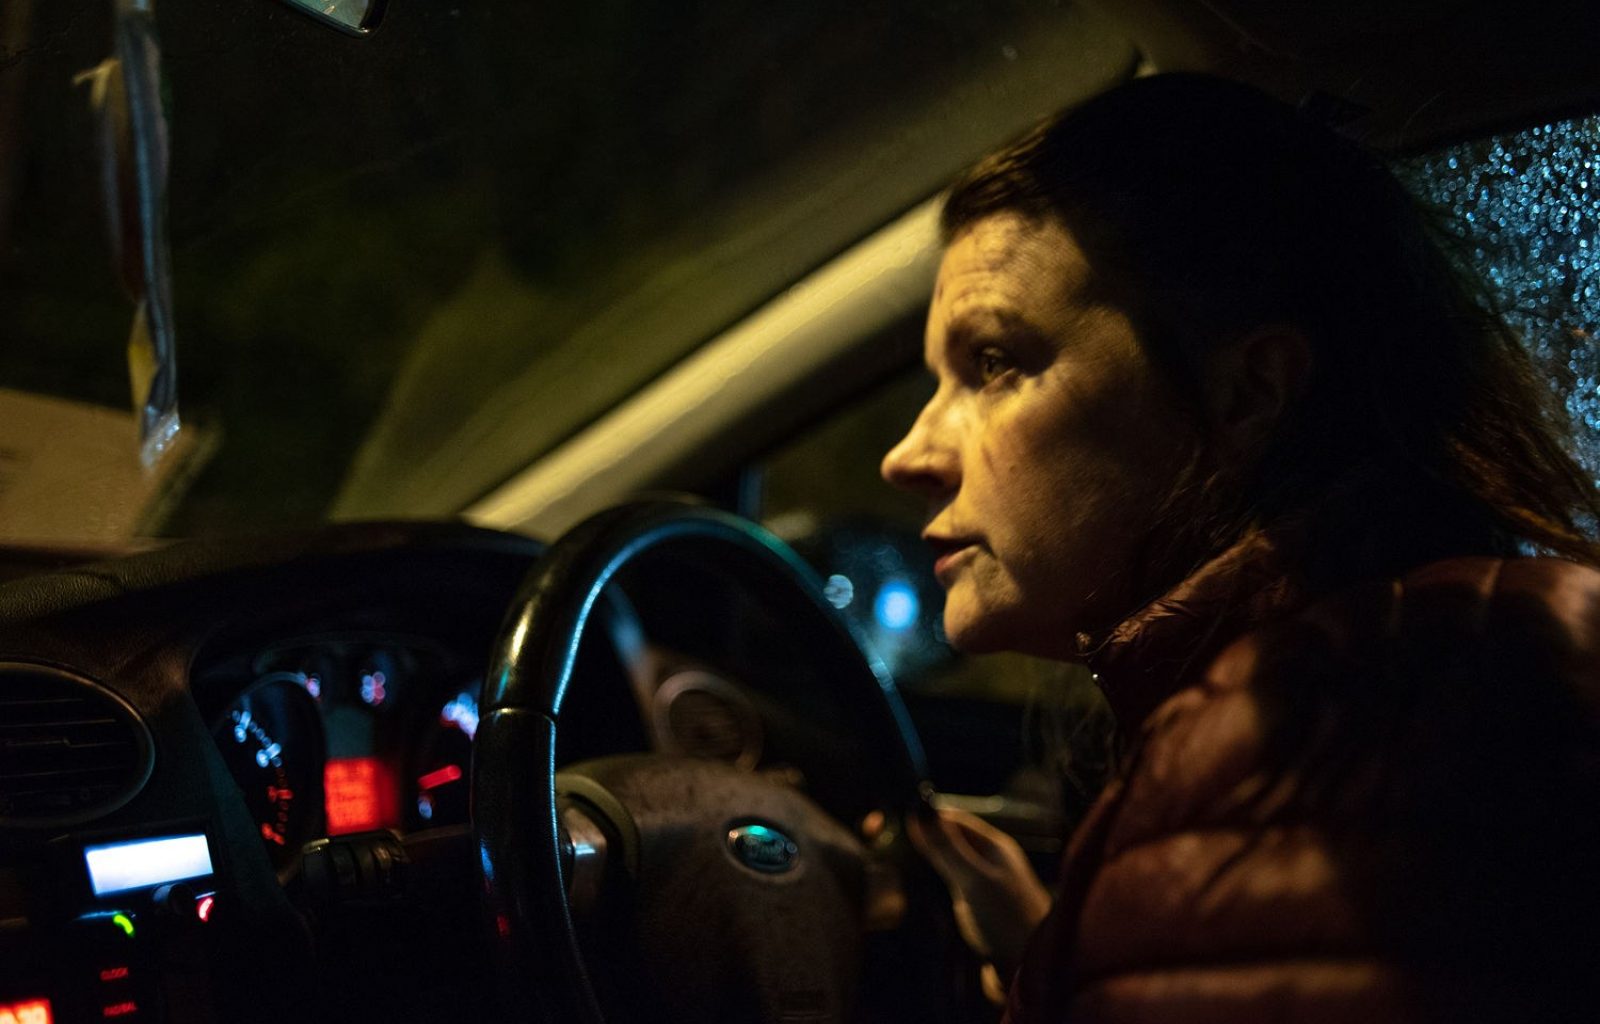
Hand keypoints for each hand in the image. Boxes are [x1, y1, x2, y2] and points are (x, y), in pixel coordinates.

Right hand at [906, 807, 1050, 977]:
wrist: (1031, 968)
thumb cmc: (1009, 920)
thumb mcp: (974, 880)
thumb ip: (947, 848)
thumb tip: (920, 813)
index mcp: (994, 847)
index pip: (954, 819)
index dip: (928, 817)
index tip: (896, 817)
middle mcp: (989, 862)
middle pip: (950, 841)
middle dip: (924, 841)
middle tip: (889, 842)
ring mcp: (982, 886)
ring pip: (947, 865)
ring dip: (926, 864)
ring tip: (897, 863)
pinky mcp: (976, 910)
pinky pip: (949, 889)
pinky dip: (933, 887)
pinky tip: (915, 890)